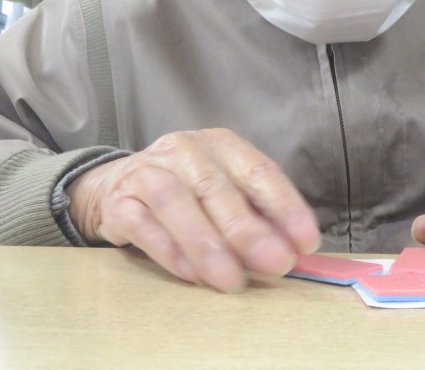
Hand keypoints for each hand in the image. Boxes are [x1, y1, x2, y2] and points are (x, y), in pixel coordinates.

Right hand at [67, 129, 320, 291]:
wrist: (118, 186)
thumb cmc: (188, 193)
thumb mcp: (226, 194)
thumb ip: (256, 216)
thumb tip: (293, 251)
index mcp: (221, 145)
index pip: (258, 171)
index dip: (285, 206)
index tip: (306, 242)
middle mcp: (184, 150)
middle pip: (216, 187)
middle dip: (248, 230)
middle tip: (274, 264)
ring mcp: (147, 171)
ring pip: (176, 203)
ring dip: (207, 244)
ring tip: (231, 280)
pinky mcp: (119, 201)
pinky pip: (144, 227)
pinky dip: (171, 252)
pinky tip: (193, 276)